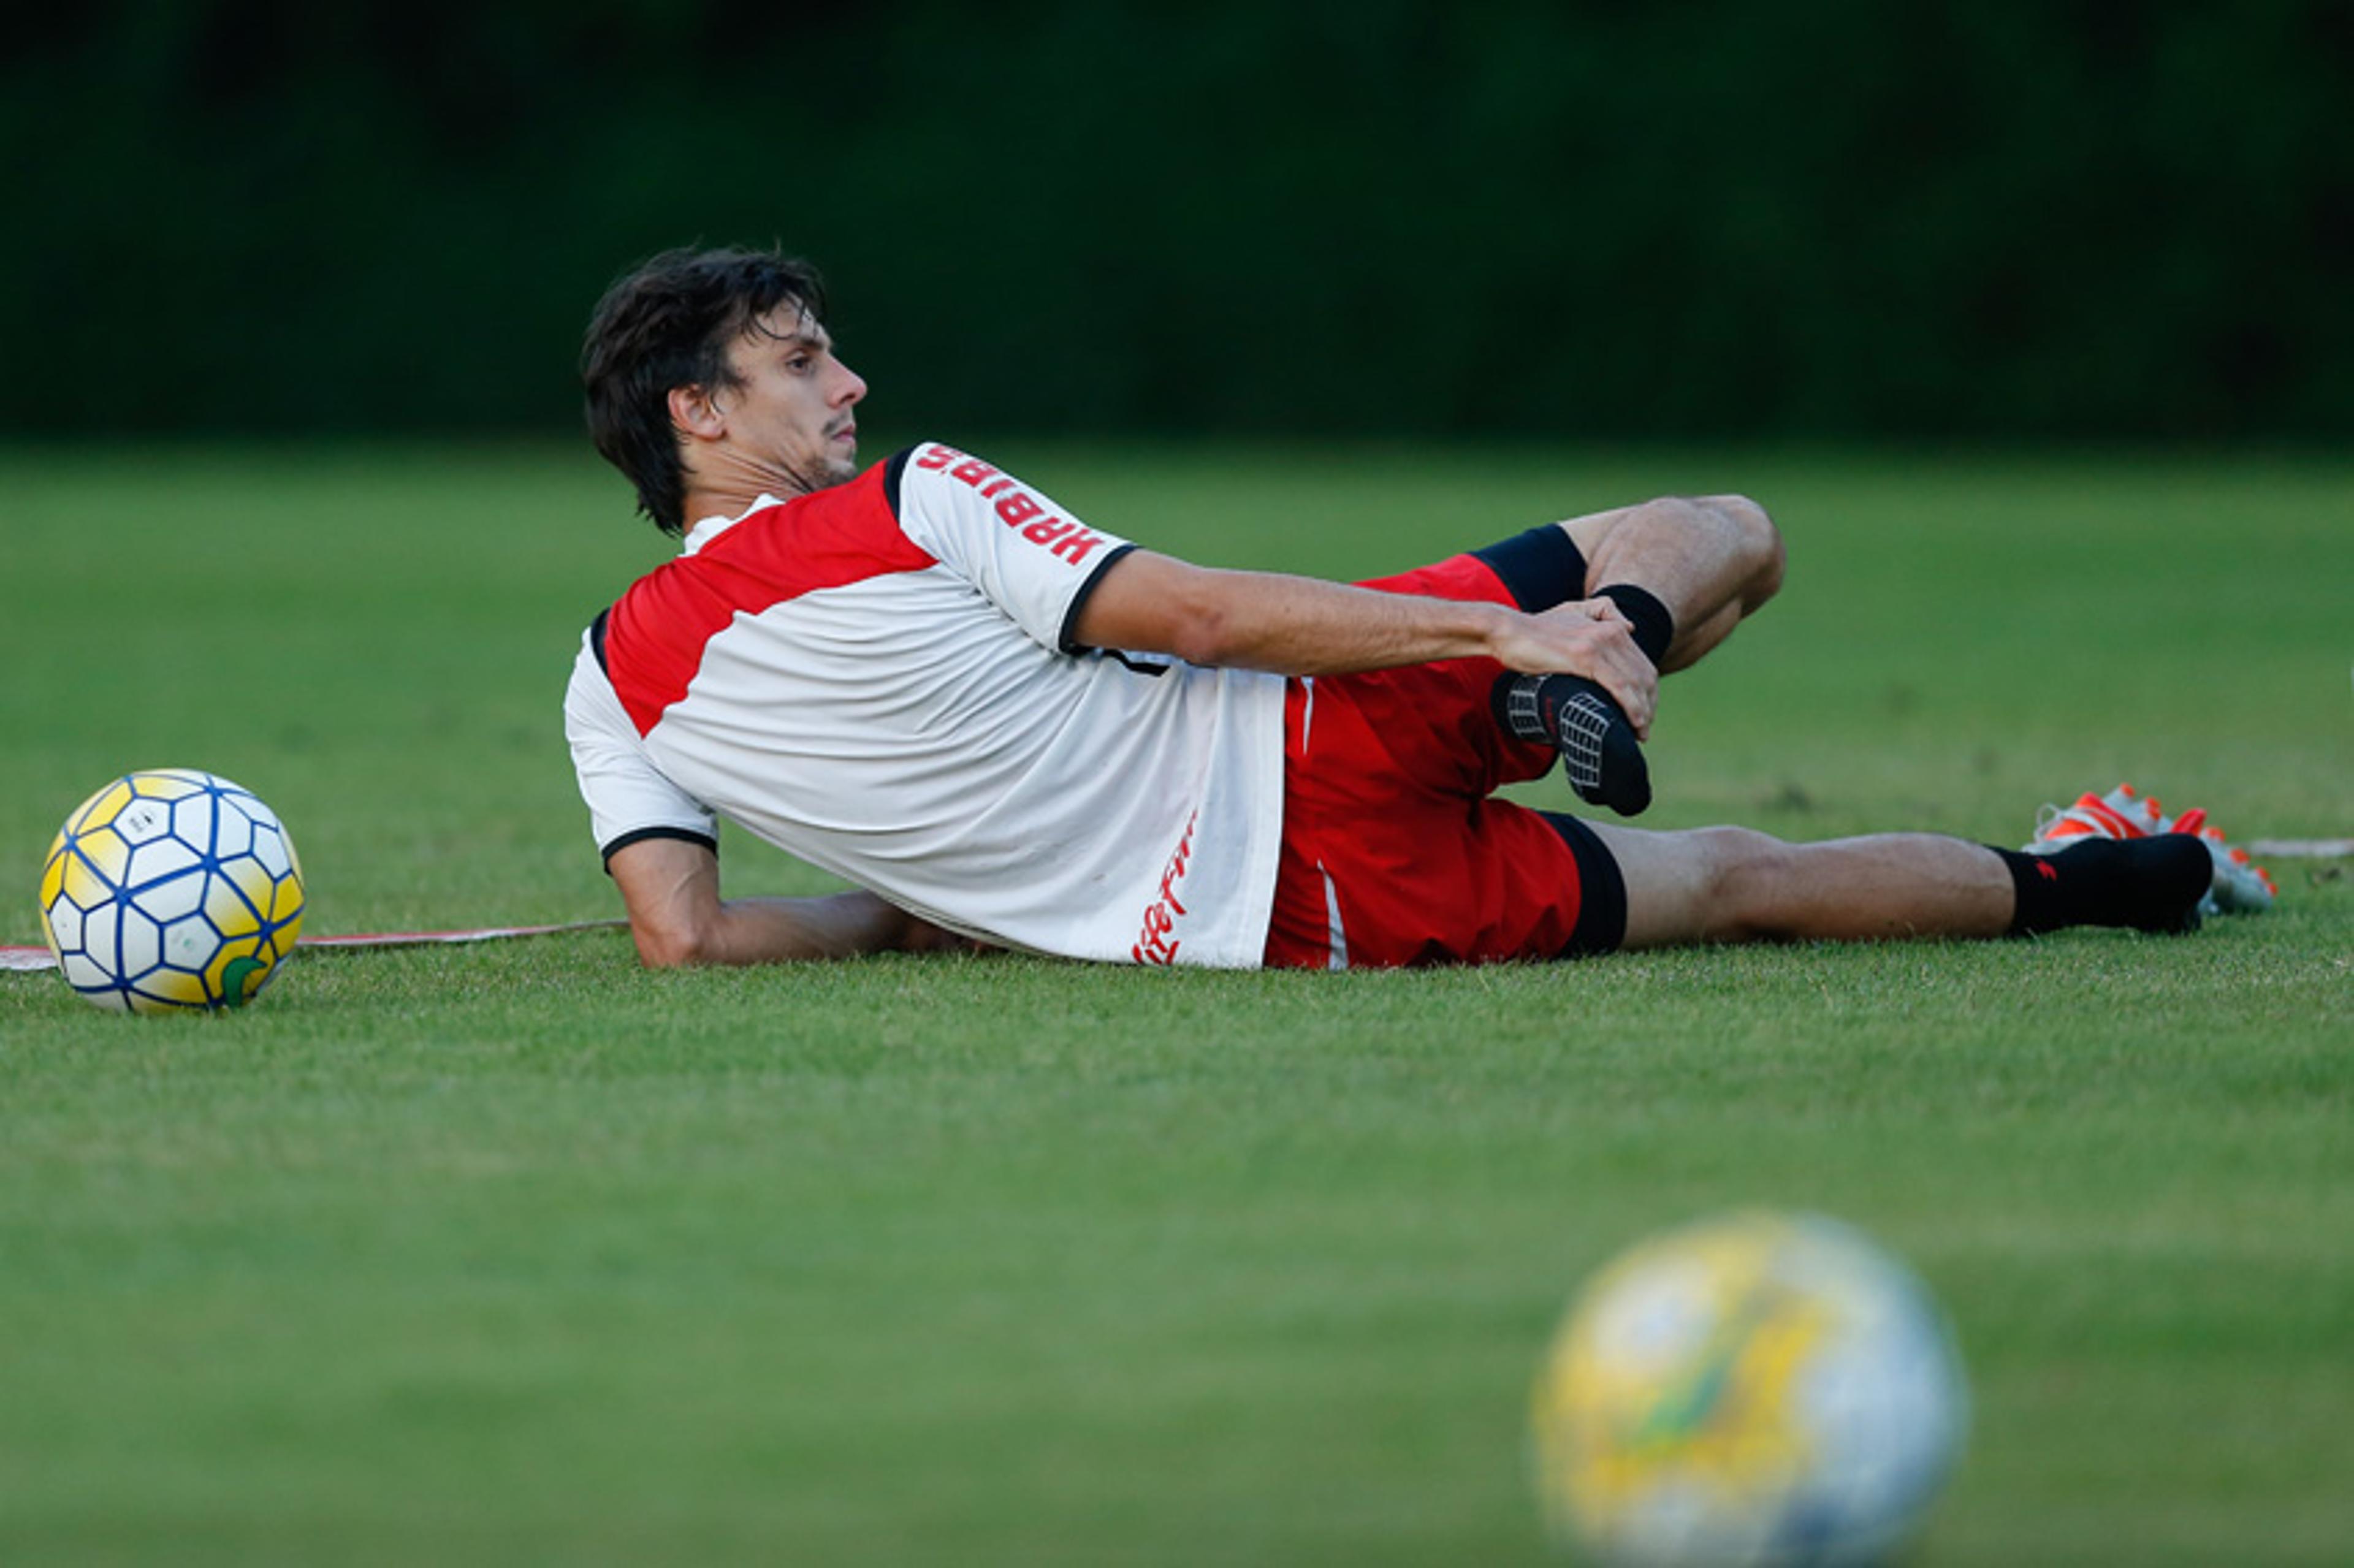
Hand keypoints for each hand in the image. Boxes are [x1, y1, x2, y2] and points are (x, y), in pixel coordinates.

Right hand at [1490, 599, 1658, 736]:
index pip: (1643, 664)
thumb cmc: (1534, 630)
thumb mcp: (1572, 611)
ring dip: (1643, 712)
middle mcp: (1612, 632)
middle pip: (1645, 676)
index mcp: (1612, 625)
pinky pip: (1620, 686)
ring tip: (1639, 734)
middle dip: (1649, 706)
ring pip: (1636, 683)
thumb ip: (1603, 611)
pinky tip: (1634, 724)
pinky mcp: (1585, 656)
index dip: (1648, 693)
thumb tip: (1630, 626)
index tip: (1643, 715)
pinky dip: (1632, 708)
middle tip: (1643, 730)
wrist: (1507, 631)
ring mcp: (1599, 643)